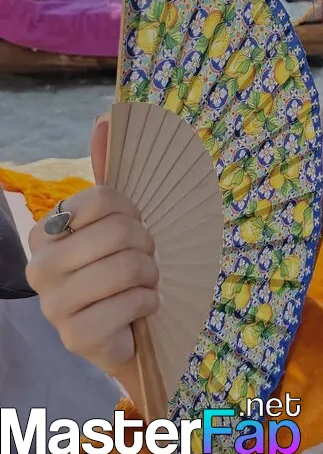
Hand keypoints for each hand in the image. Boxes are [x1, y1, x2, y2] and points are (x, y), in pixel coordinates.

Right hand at [25, 114, 159, 374]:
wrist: (126, 328)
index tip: (133, 227)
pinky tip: (139, 309)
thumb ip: (109, 168)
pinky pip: (131, 303)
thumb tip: (107, 116)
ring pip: (129, 267)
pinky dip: (148, 303)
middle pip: (121, 232)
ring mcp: (52, 306)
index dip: (134, 212)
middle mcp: (39, 267)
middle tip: (144, 260)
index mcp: (46, 231)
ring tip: (143, 284)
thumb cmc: (121, 267)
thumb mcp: (116, 217)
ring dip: (151, 275)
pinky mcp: (74, 337)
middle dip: (147, 246)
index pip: (106, 199)